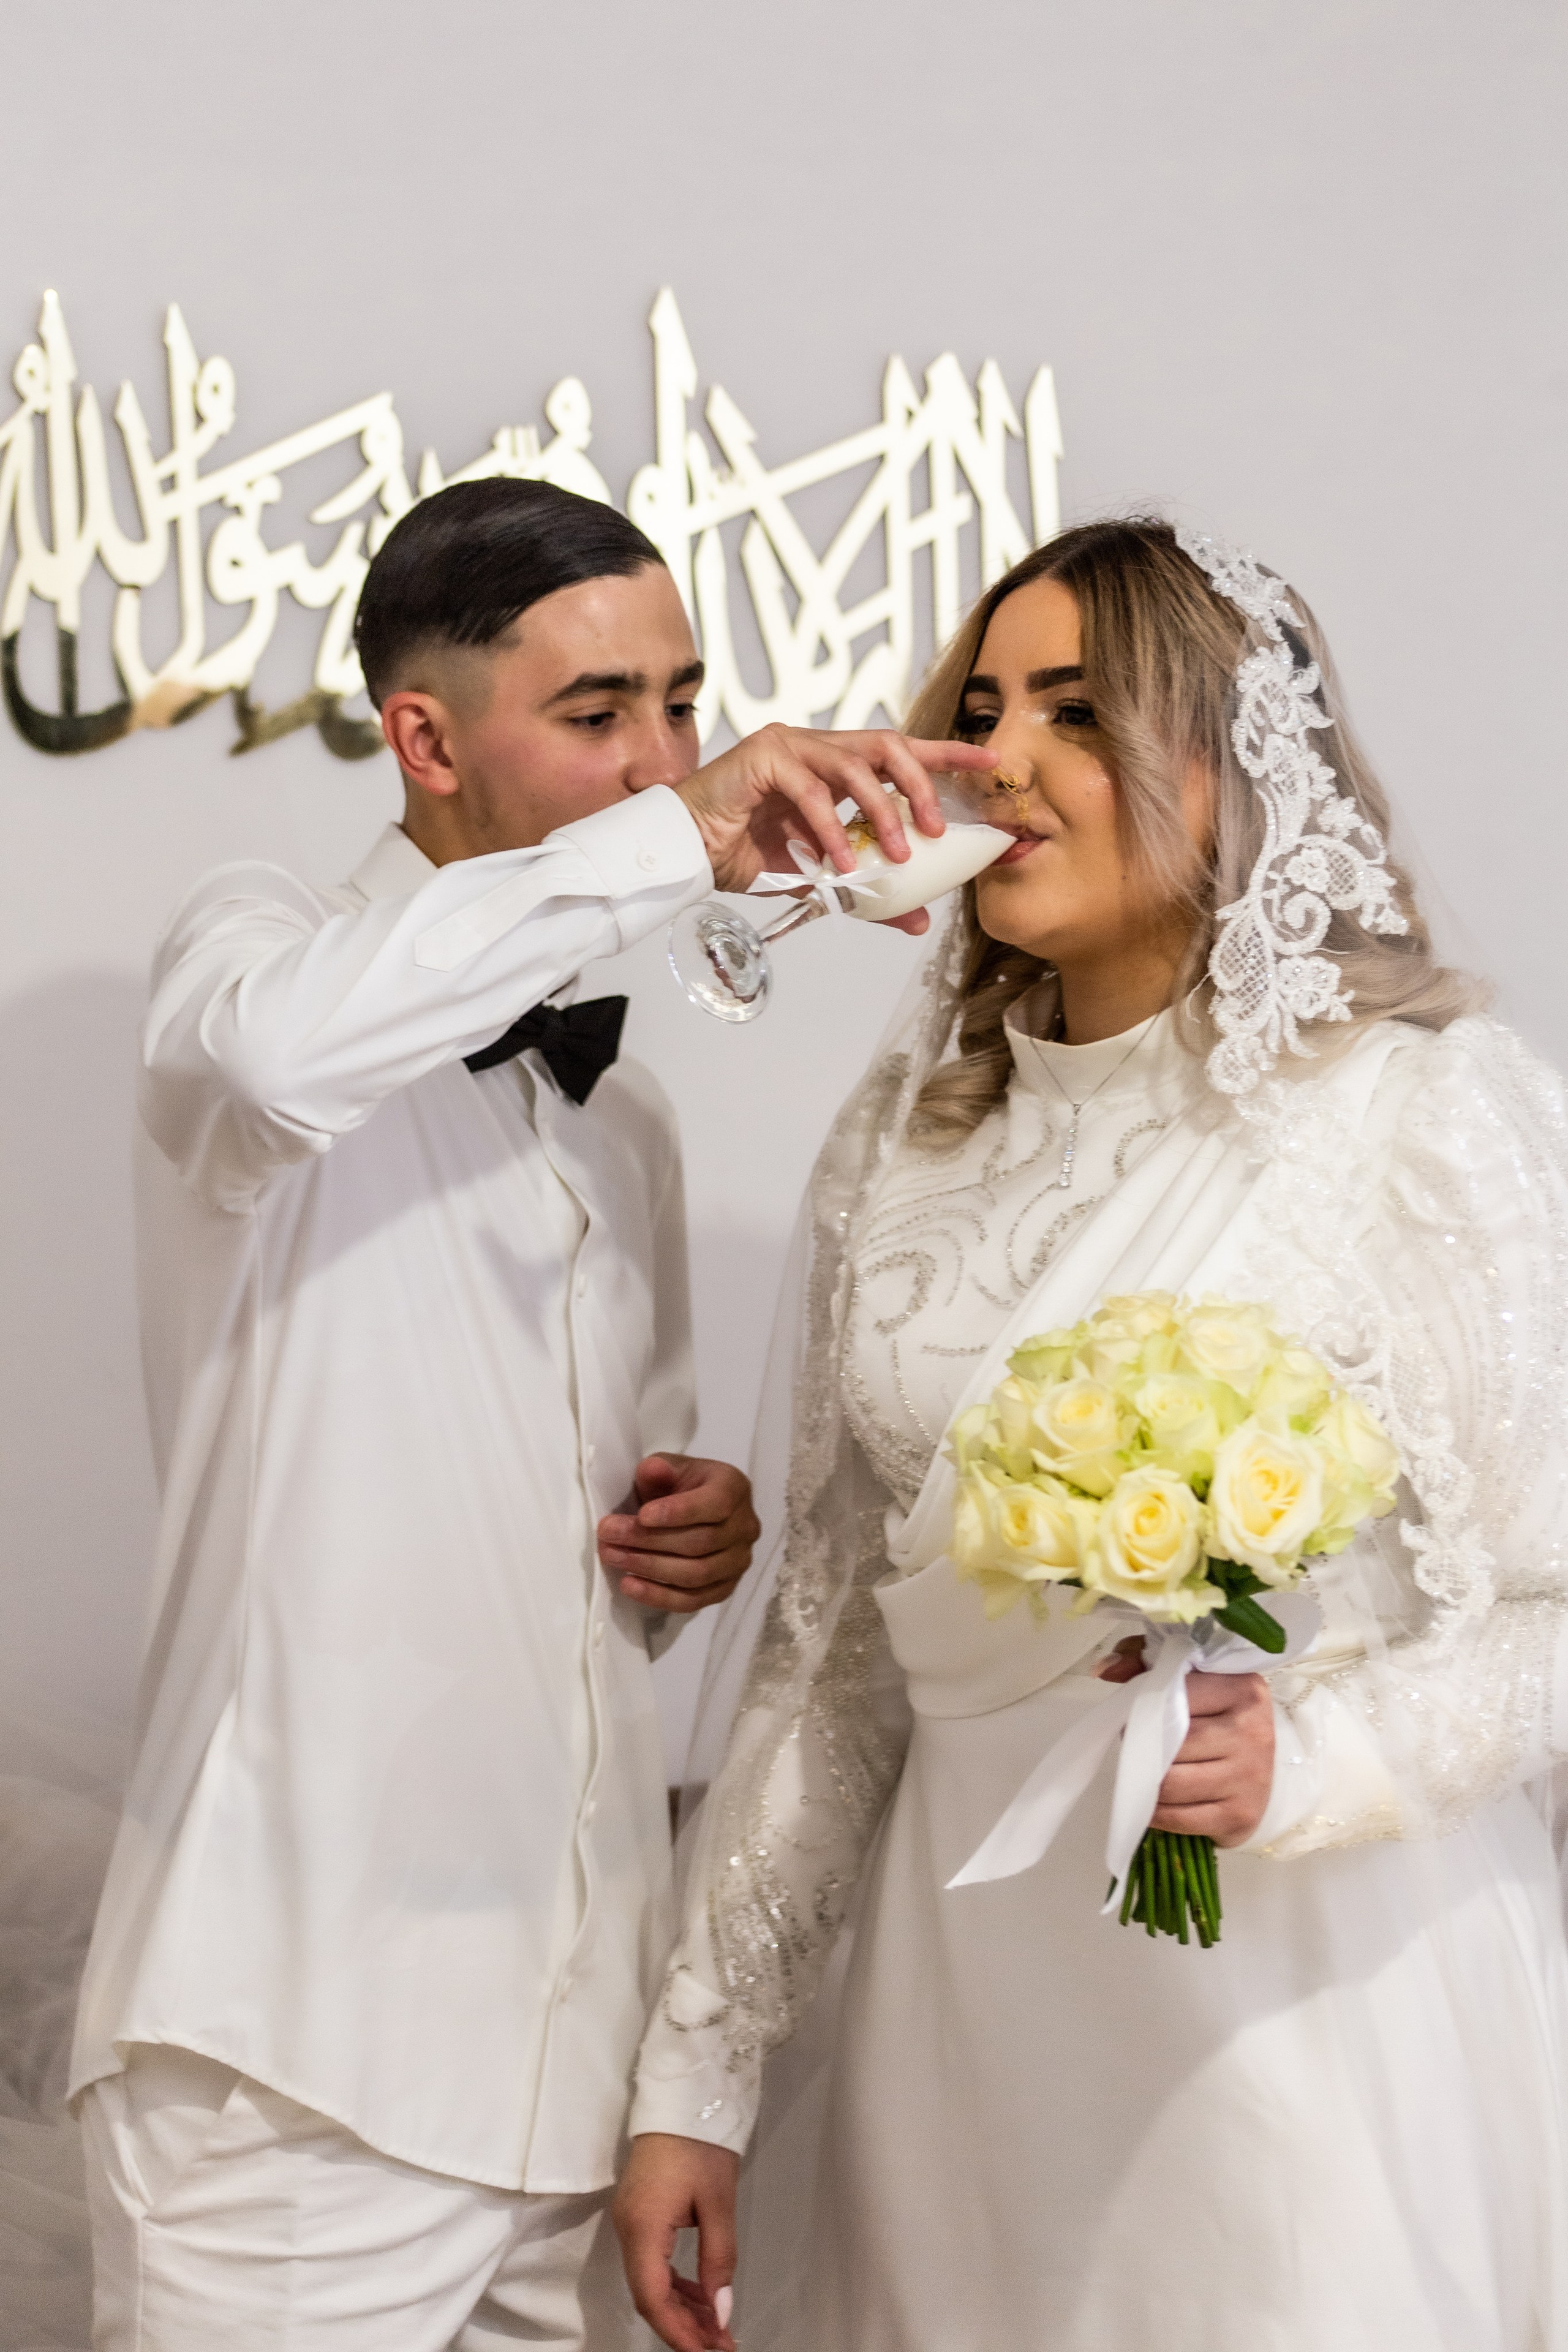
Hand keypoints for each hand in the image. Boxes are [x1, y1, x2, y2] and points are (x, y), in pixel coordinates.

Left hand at [597, 1456, 759, 1613]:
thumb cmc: (680, 1485)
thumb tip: (652, 1470)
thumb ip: (659, 1468)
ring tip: (612, 1557)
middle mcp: (745, 1527)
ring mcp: (738, 1562)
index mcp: (734, 1488)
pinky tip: (629, 1584)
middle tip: (608, 1535)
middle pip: (699, 1543)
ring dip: (649, 1568)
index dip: (678, 1512)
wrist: (693, 1510)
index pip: (715, 1504)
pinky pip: (693, 1601)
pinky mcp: (724, 1588)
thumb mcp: (668, 1467)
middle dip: (649, 1541)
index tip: (641, 1516)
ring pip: (696, 1574)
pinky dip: (659, 1596)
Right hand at [614, 2132, 739, 2351]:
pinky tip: (701, 2295)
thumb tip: (721, 2311)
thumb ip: (719, 2258)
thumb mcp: (719, 2201)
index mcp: (643, 2226)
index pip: (652, 2296)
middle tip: (720, 2344)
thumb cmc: (700, 2144)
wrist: (680, 2096)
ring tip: (717, 2328)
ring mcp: (630, 2222)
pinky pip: (652, 2262)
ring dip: (681, 2307)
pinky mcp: (638, 2214)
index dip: (677, 2332)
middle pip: (648, 2294)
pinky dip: (675, 2284)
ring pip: (650, 2281)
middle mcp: (627, 2229)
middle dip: (683, 2326)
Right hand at [676, 722, 995, 935]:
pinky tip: (841, 861)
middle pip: (887, 746)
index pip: (900, 752)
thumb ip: (868, 892)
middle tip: (938, 829)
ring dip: (882, 812)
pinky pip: (811, 792)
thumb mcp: (821, 877)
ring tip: (898, 854)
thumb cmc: (747, 852)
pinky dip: (832, 829)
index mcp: (835, 764)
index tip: (989, 763)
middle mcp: (817, 746)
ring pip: (854, 766)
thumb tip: (917, 921)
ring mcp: (790, 746)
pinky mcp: (763, 757)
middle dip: (921, 785)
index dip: (945, 755)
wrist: (690, 850)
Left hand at [1098, 1640, 1274, 1845]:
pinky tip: (1154, 1801)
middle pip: (1172, 1745)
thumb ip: (1144, 1660)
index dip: (1145, 1707)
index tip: (1134, 1714)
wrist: (1263, 1766)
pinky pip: (1178, 1818)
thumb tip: (1104, 1668)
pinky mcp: (1241, 1817)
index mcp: (1243, 1690)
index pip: (1176, 1696)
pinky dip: (1156, 1812)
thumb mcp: (1187, 1676)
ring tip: (1143, 1771)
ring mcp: (1250, 1779)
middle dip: (1143, 1747)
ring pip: (1171, 1784)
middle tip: (1135, 1747)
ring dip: (1146, 1781)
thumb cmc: (1217, 1715)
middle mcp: (1253, 1734)